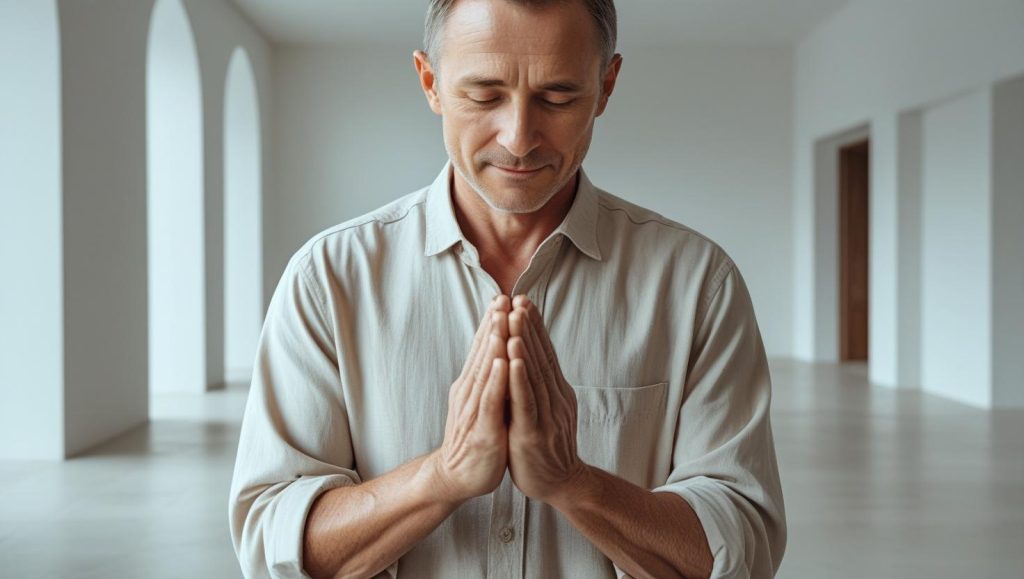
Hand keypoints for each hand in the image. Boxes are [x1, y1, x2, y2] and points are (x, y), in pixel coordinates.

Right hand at [429, 296, 510, 503]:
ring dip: (493, 345)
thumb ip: (487, 376)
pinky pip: (490, 402)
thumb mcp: (481, 400)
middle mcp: (470, 392)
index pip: (482, 348)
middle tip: (501, 297)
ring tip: (501, 320)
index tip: (502, 297)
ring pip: (485, 372)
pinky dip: (497, 381)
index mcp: (472, 384)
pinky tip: (504, 364)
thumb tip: (496, 348)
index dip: (491, 322)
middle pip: (482, 353)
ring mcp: (475, 411)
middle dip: (492, 324)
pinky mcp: (484, 431)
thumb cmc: (474, 437)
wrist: (456, 476)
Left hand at [505, 295, 586, 503]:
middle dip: (527, 326)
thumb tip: (529, 354)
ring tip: (514, 320)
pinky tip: (513, 361)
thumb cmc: (546, 445)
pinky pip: (527, 402)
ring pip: (533, 375)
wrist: (561, 483)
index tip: (523, 300)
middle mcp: (555, 397)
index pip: (544, 352)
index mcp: (556, 390)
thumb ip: (540, 383)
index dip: (534, 326)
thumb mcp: (546, 408)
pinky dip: (520, 380)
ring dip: (523, 345)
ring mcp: (546, 415)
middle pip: (539, 356)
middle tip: (518, 299)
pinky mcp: (534, 433)